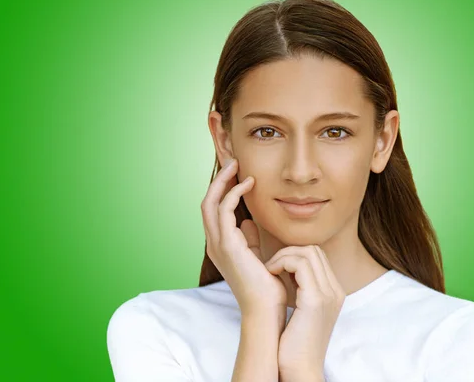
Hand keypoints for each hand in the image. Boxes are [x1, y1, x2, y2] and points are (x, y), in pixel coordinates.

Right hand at [201, 158, 286, 317]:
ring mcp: (218, 245)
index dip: (222, 189)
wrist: (266, 310)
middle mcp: (215, 244)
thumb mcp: (256, 256)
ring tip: (238, 167)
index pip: (214, 210)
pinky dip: (234, 193)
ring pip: (211, 203)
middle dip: (219, 180)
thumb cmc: (266, 286)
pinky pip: (225, 210)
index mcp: (221, 246)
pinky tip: (249, 184)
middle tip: (233, 162)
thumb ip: (249, 239)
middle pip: (207, 202)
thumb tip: (247, 222)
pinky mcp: (228, 245)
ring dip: (223, 181)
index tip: (237, 173)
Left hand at [264, 245, 344, 378]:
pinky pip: (300, 265)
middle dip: (289, 251)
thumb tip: (286, 270)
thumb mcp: (302, 311)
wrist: (299, 370)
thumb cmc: (293, 344)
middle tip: (271, 266)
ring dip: (283, 256)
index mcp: (333, 292)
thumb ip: (301, 290)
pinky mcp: (315, 300)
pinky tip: (270, 274)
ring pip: (308, 252)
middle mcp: (335, 291)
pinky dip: (282, 263)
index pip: (317, 256)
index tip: (276, 267)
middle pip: (315, 250)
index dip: (294, 255)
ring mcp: (328, 294)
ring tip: (270, 270)